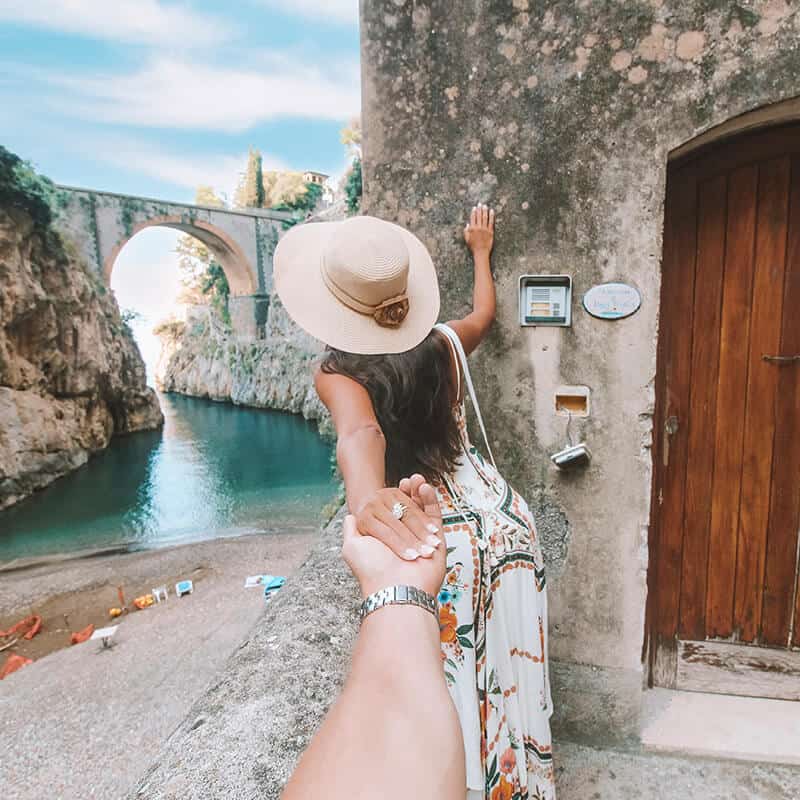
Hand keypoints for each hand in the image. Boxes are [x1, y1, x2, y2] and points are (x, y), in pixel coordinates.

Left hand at [343, 482, 444, 597]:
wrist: (394, 587)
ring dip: (419, 493)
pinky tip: (424, 487)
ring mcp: (421, 539)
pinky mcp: (437, 539)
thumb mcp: (352, 547)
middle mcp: (404, 539)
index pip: (391, 513)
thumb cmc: (372, 569)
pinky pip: (435, 516)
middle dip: (408, 494)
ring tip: (416, 478)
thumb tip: (350, 517)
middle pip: (408, 509)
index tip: (393, 485)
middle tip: (407, 480)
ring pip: (422, 511)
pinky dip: (430, 501)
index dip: (392, 498)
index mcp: (386, 540)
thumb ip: (351, 531)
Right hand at [464, 203, 494, 255]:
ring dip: (485, 211)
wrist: (481, 252)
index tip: (474, 207)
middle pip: (479, 216)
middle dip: (479, 209)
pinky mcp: (490, 231)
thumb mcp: (467, 240)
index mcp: (472, 229)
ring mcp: (485, 229)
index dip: (474, 212)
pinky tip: (491, 211)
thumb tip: (467, 224)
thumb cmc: (473, 247)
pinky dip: (491, 216)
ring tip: (485, 206)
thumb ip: (466, 232)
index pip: (473, 218)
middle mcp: (478, 228)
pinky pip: (491, 222)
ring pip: (485, 218)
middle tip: (480, 203)